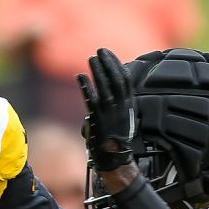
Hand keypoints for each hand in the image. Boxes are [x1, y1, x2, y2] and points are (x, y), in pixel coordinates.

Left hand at [77, 47, 136, 172]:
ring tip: (91, 58)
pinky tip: (80, 76)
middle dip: (108, 63)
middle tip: (100, 50)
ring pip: (104, 86)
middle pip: (116, 79)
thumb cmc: (116, 139)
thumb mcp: (123, 117)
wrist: (114, 158)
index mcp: (128, 105)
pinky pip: (91, 100)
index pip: (125, 79)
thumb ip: (118, 103)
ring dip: (98, 71)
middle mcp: (121, 106)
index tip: (109, 54)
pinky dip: (86, 87)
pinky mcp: (98, 119)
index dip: (117, 64)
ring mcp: (109, 112)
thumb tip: (107, 89)